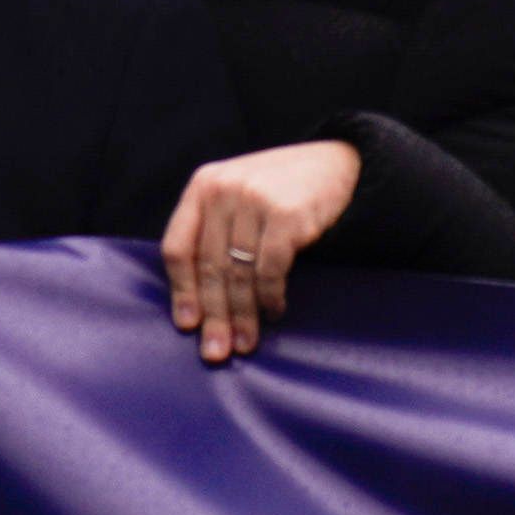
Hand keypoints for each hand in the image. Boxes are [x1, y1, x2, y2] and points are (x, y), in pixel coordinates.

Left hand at [155, 136, 362, 364]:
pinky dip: (270, 297)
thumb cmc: (281, 189)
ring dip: (243, 316)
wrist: (336, 162)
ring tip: (246, 343)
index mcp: (203, 185)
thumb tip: (196, 301)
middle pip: (209, 267)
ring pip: (238, 274)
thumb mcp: (236, 196)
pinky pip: (270, 270)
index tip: (188, 325)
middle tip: (216, 352)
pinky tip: (274, 311)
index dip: (182, 290)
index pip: (178, 246)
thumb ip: (213, 231)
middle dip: (213, 316)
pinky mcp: (286, 214)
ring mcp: (254, 199)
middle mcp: (223, 189)